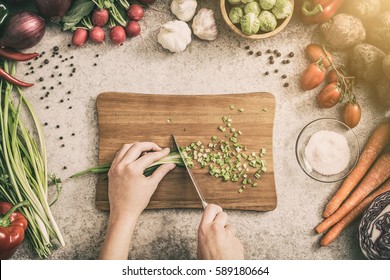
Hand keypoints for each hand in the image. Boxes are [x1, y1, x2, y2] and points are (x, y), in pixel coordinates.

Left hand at [99, 142, 174, 258]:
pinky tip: (135, 156)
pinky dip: (127, 152)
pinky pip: (119, 155)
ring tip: (146, 152)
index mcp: (133, 169)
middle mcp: (122, 165)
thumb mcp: (151, 185)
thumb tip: (171, 164)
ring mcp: (115, 167)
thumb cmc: (137, 201)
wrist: (123, 212)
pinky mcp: (111, 170)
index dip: (160, 153)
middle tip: (157, 149)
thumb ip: (161, 171)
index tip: (166, 151)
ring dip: (137, 146)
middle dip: (149, 145)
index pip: (149, 156)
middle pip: (137, 146)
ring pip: (126, 147)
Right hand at [197, 204, 243, 259]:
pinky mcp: (238, 242)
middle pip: (223, 214)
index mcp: (205, 229)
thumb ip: (205, 234)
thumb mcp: (200, 246)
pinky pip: (235, 238)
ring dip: (228, 233)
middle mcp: (217, 229)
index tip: (215, 211)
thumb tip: (207, 229)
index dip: (214, 209)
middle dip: (222, 220)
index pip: (210, 208)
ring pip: (230, 227)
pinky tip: (228, 252)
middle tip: (219, 228)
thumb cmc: (209, 263)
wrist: (222, 274)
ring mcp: (229, 235)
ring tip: (223, 245)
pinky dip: (233, 243)